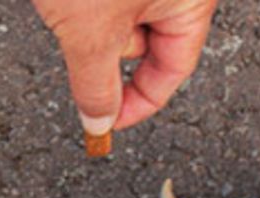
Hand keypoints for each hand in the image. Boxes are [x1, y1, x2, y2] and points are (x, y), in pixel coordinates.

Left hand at [32, 0, 217, 133]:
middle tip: (80, 43)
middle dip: (107, 52)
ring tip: (71, 5)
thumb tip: (99, 122)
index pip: (174, 69)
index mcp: (190, 0)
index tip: (112, 122)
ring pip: (118, 19)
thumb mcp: (90, 34)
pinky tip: (68, 0)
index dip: (142, 103)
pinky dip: (83, 7)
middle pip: (146, 43)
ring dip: (88, 23)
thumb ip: (96, 86)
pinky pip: (104, 1)